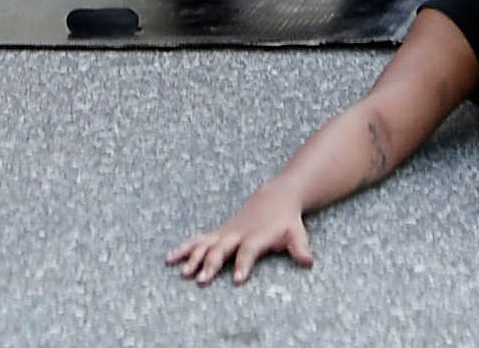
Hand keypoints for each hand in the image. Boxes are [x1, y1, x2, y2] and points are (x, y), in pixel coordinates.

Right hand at [169, 191, 315, 285]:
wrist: (274, 198)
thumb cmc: (285, 221)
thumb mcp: (297, 233)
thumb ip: (300, 248)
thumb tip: (308, 261)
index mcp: (256, 236)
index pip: (248, 251)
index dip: (243, 264)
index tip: (236, 279)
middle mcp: (238, 234)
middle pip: (222, 249)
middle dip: (211, 264)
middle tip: (203, 280)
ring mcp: (225, 233)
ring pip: (206, 244)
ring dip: (193, 257)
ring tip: (183, 272)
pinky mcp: (217, 234)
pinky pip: (198, 241)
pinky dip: (184, 248)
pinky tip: (170, 258)